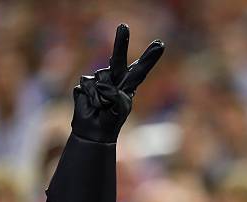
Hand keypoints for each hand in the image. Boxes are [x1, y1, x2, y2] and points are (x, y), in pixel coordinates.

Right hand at [71, 24, 163, 142]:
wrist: (94, 131)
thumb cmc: (112, 119)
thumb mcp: (120, 109)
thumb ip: (115, 96)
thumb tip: (102, 84)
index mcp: (128, 85)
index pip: (141, 69)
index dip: (150, 57)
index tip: (161, 44)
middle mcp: (114, 78)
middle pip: (118, 59)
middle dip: (121, 42)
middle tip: (123, 26)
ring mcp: (99, 80)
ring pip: (101, 77)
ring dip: (102, 96)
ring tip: (102, 107)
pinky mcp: (85, 84)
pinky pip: (88, 86)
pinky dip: (92, 97)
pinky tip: (93, 104)